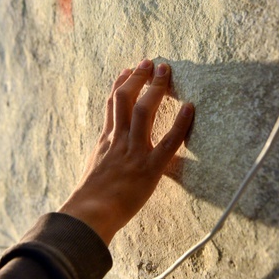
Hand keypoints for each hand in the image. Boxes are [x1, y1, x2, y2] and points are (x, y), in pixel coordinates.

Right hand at [59, 59, 193, 245]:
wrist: (88, 216)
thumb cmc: (89, 199)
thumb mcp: (92, 168)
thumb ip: (102, 154)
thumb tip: (107, 147)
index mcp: (106, 140)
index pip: (112, 104)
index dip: (120, 84)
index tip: (127, 69)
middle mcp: (119, 140)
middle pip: (126, 99)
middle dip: (138, 77)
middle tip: (150, 62)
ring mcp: (134, 152)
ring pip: (144, 111)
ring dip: (155, 88)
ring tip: (165, 70)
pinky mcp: (149, 169)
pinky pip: (168, 142)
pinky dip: (180, 124)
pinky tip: (190, 108)